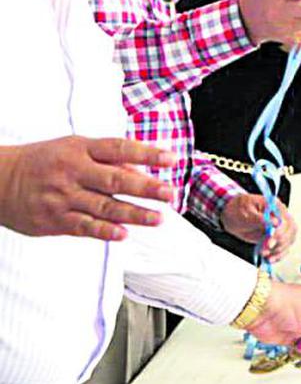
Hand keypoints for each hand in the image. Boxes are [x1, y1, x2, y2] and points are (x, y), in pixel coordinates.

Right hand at [0, 136, 174, 240]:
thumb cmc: (46, 161)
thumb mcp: (74, 149)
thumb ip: (108, 160)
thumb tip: (142, 170)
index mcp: (81, 149)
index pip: (120, 149)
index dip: (147, 153)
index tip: (172, 158)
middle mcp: (74, 172)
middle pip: (116, 179)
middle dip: (146, 187)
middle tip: (170, 194)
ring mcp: (64, 197)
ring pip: (104, 206)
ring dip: (134, 214)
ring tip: (158, 219)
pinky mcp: (55, 220)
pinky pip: (83, 227)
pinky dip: (104, 231)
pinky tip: (124, 234)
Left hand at [220, 195, 296, 262]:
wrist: (232, 215)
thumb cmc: (239, 210)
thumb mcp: (246, 213)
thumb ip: (260, 219)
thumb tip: (275, 223)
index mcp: (275, 207)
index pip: (285, 220)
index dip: (280, 232)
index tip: (269, 242)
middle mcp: (280, 217)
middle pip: (290, 231)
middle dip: (280, 243)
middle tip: (266, 249)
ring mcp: (279, 227)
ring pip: (289, 240)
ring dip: (279, 250)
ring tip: (265, 255)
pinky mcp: (275, 237)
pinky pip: (283, 247)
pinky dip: (279, 255)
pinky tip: (270, 259)